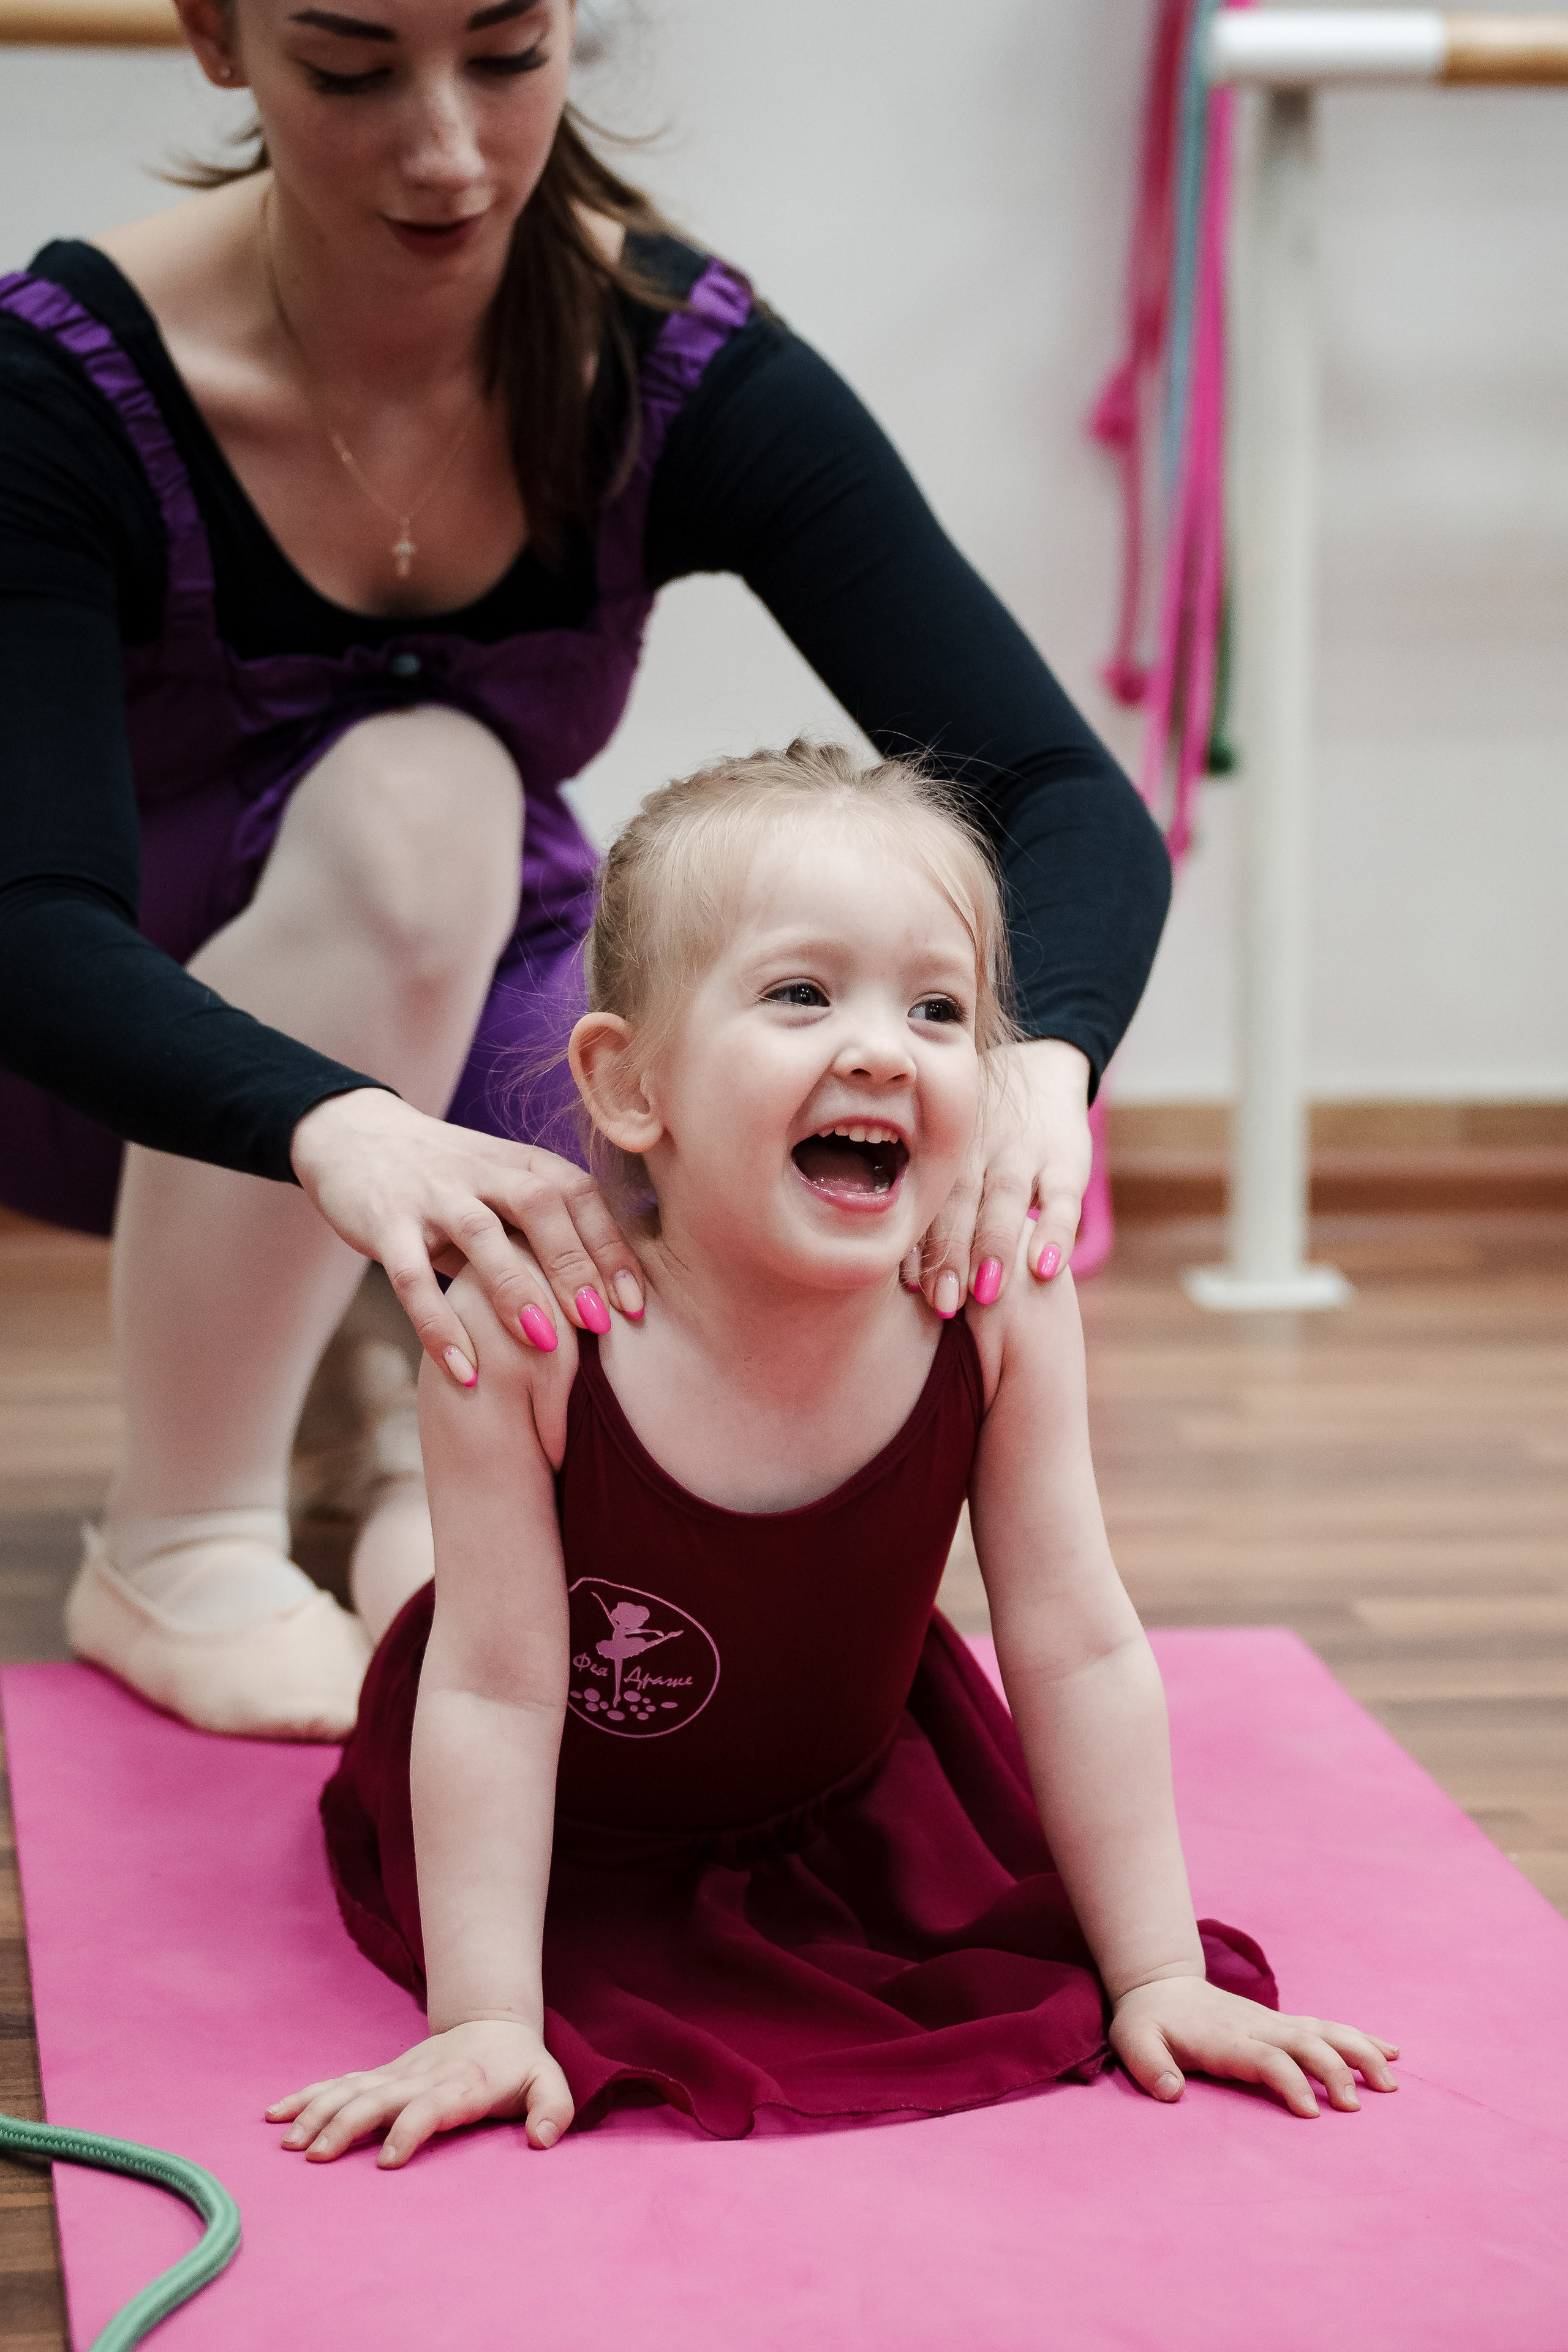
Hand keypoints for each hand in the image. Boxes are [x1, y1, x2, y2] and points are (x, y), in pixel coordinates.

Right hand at [267, 2018, 573, 2167]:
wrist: (491, 2022)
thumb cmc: (519, 2065)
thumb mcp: (549, 2082)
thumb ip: (553, 2109)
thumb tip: (543, 2140)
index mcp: (459, 2086)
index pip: (429, 2107)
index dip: (409, 2130)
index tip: (386, 2161)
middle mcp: (419, 2078)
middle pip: (376, 2099)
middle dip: (344, 2125)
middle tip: (315, 2157)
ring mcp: (395, 2075)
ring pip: (350, 2090)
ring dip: (317, 2111)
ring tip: (287, 2140)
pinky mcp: (380, 2076)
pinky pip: (339, 2083)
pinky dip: (307, 2095)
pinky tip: (277, 2112)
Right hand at [290, 1088, 643, 1383]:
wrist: (352, 1136)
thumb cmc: (448, 1179)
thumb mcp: (501, 1189)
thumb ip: (546, 1229)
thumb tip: (610, 1294)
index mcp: (520, 1162)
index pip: (579, 1195)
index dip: (609, 1248)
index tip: (634, 1305)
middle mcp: (481, 1171)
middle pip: (539, 1206)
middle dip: (573, 1265)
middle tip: (598, 1325)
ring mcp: (431, 1194)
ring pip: (480, 1234)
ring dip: (515, 1288)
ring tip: (543, 1343)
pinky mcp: (384, 1222)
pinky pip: (411, 1276)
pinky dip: (438, 1325)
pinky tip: (464, 1370)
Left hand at [904, 1037, 1092, 1314]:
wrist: (1041, 1070)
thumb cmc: (979, 1140)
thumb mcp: (951, 1156)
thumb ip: (930, 1205)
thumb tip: (899, 1280)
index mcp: (942, 1156)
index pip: (926, 1200)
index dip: (917, 1242)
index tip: (908, 1285)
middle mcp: (977, 1152)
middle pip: (960, 1203)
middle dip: (950, 1254)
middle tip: (942, 1302)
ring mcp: (1023, 1154)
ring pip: (1006, 1199)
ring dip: (996, 1246)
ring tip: (987, 1293)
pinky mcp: (1066, 1159)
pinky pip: (1064, 1198)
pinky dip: (1056, 1233)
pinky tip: (1045, 1269)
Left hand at [1111, 1974, 1399, 2116]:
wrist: (1159, 1986)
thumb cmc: (1147, 2022)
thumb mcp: (1133, 2041)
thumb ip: (1148, 2066)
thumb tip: (1170, 2093)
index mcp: (1226, 2037)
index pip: (1266, 2058)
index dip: (1290, 2082)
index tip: (1311, 2115)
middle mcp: (1256, 2026)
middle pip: (1306, 2042)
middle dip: (1334, 2071)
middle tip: (1355, 2108)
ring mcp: (1273, 2023)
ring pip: (1325, 2031)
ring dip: (1360, 2052)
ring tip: (1390, 2083)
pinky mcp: (1282, 2024)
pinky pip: (1327, 2027)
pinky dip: (1360, 2037)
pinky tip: (1391, 2051)